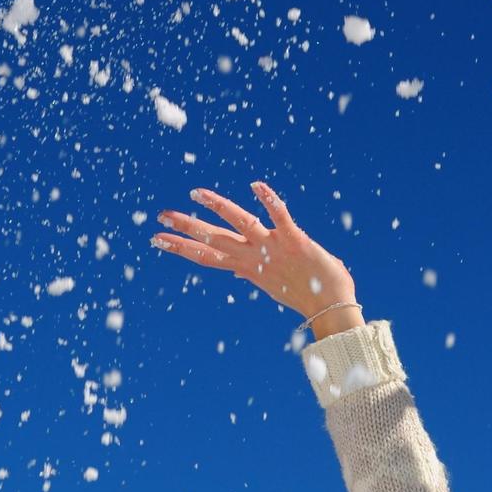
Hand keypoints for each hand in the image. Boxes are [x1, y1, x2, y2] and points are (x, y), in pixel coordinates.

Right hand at [152, 183, 363, 337]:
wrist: (331, 306)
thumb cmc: (306, 292)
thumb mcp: (273, 283)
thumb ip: (254, 272)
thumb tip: (237, 272)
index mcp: (247, 268)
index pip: (207, 257)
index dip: (182, 247)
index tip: (159, 240)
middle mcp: (254, 257)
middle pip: (213, 240)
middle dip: (186, 228)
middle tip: (161, 217)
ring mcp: (272, 247)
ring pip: (239, 223)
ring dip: (217, 207)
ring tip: (195, 194)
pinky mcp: (294, 239)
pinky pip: (280, 215)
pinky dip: (269, 200)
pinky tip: (256, 185)